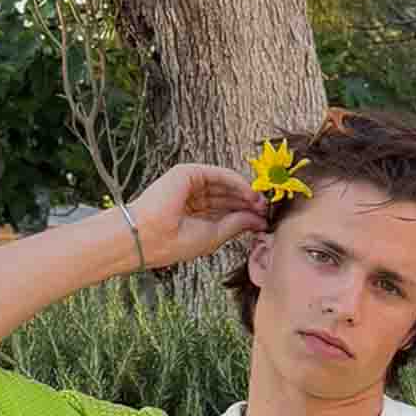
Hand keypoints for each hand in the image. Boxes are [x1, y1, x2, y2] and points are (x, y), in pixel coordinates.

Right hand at [125, 162, 271, 270]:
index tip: (264, 219)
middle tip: (268, 209)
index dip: (245, 213)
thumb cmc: (173, 242)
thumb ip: (237, 224)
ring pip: (225, 185)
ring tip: (263, 203)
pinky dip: (237, 182)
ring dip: (246, 193)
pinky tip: (251, 194)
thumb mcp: (214, 236)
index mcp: (194, 216)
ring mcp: (189, 184)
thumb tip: (260, 220)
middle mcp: (192, 199)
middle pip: (227, 196)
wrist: (147, 236)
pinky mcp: (188, 173)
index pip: (225, 210)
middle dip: (249, 202)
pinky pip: (219, 175)